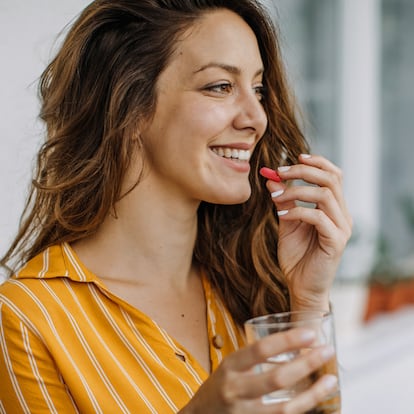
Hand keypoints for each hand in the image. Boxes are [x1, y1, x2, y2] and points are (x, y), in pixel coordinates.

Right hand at [180, 329, 337, 413]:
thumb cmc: (220, 388)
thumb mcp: (230, 367)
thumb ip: (253, 359)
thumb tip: (291, 344)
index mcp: (230, 366)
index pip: (260, 349)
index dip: (287, 340)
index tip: (310, 333)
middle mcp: (236, 389)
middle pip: (277, 378)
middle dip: (306, 363)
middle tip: (327, 350)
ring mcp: (244, 413)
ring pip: (285, 407)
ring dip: (313, 393)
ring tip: (331, 379)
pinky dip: (303, 409)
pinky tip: (316, 399)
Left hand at [265, 154, 351, 309]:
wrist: (300, 286)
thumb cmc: (296, 256)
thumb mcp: (286, 222)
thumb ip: (283, 201)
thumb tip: (271, 178)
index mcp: (334, 208)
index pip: (334, 175)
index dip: (317, 162)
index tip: (294, 157)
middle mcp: (342, 216)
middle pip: (331, 179)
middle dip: (304, 170)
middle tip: (280, 171)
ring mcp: (342, 229)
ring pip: (325, 195)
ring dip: (297, 191)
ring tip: (276, 197)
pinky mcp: (336, 242)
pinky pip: (318, 218)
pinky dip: (297, 213)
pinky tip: (280, 218)